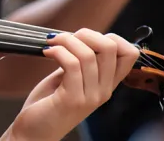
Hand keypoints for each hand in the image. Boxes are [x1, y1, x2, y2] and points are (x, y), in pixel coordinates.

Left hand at [1, 29, 139, 140]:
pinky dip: (58, 51)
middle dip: (85, 34)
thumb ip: (80, 62)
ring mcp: (90, 96)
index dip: (111, 37)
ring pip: (88, 54)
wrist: (34, 133)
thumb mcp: (70, 79)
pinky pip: (72, 65)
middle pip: (110, 48)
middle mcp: (103, 90)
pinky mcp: (72, 99)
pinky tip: (47, 52)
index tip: (86, 38)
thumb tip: (81, 36)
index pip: (130, 53)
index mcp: (106, 84)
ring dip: (66, 41)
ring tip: (51, 44)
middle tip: (64, 38)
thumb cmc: (48, 104)